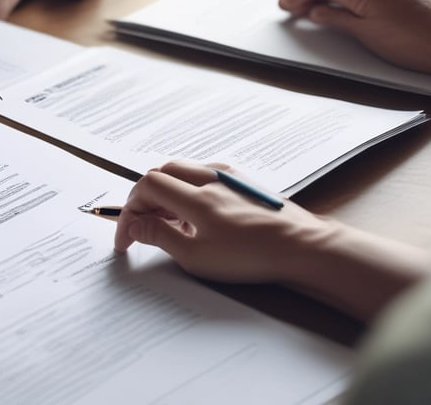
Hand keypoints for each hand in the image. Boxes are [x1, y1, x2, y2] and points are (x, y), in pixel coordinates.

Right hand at [115, 160, 430, 319]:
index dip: (129, 210)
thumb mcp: (197, 257)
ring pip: (182, 172)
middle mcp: (211, 177)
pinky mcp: (242, 181)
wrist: (304, 247)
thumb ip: (160, 237)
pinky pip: (202, 177)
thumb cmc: (254, 256)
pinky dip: (186, 192)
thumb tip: (136, 226)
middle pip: (161, 172)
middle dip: (144, 198)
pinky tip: (195, 220)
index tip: (127, 236)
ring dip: (165, 195)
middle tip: (141, 227)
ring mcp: (228, 176)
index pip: (147, 186)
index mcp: (198, 197)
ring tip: (168, 227)